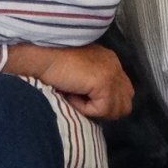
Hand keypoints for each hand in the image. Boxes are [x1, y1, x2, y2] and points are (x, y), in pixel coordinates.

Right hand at [8, 43, 132, 119]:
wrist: (41, 57)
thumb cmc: (52, 65)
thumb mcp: (80, 74)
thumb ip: (94, 84)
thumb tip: (99, 103)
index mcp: (110, 62)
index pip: (124, 92)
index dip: (107, 103)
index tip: (85, 100)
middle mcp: (115, 65)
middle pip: (125, 103)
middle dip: (105, 110)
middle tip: (83, 103)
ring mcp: (112, 73)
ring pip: (116, 109)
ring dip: (94, 109)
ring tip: (76, 97)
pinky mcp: (104, 82)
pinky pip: (101, 109)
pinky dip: (85, 108)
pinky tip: (72, 95)